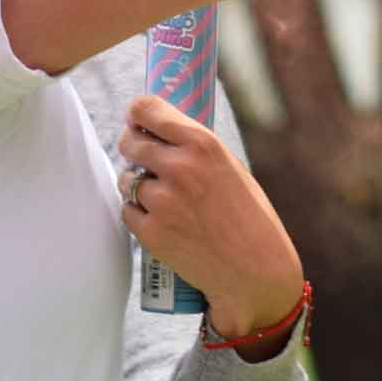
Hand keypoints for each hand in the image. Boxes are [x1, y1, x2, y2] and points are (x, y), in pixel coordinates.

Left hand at [116, 95, 305, 357]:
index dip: (137, 114)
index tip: (136, 119)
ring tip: (162, 197)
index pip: (147, 109)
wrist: (255, 271)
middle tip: (142, 156)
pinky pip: (128, 210)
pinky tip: (161, 219)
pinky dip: (139, 213)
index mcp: (202, 144)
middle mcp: (179, 167)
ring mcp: (162, 201)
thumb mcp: (229, 168)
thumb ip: (195, 149)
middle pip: (130, 141)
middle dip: (133, 146)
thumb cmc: (248, 218)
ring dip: (137, 184)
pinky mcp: (151, 232)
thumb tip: (157, 130)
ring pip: (127, 179)